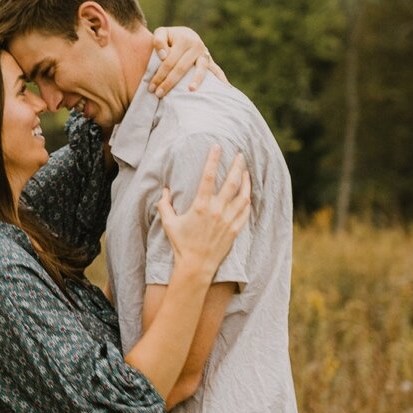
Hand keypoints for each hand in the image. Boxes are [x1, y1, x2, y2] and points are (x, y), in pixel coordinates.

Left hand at [150, 26, 225, 97]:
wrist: (186, 34)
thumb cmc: (170, 37)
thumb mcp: (162, 32)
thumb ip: (159, 41)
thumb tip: (163, 56)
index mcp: (184, 40)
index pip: (169, 61)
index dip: (159, 75)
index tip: (151, 88)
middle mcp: (197, 46)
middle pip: (182, 68)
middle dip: (169, 82)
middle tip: (159, 94)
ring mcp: (205, 54)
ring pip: (201, 69)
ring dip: (196, 81)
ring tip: (190, 91)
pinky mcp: (211, 60)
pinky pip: (217, 70)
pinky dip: (221, 79)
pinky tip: (225, 89)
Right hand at [158, 144, 250, 275]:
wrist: (196, 266)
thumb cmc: (181, 244)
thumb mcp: (168, 223)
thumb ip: (164, 205)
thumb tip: (165, 191)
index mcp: (200, 205)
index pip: (208, 176)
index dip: (213, 159)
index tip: (217, 146)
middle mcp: (217, 210)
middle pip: (231, 182)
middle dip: (237, 165)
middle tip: (240, 154)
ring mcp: (228, 220)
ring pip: (243, 195)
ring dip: (246, 181)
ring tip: (246, 171)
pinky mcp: (235, 229)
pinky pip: (245, 211)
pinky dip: (248, 200)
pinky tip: (248, 193)